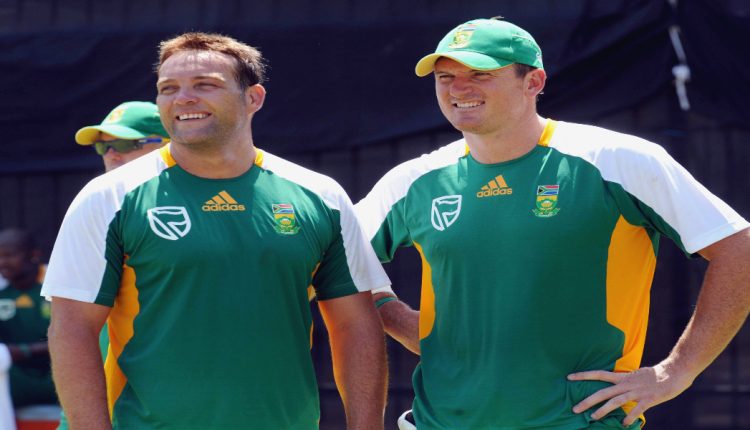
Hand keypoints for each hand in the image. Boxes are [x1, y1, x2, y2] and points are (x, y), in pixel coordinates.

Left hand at [567, 364, 693, 426]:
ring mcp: (636, 392)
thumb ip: (623, 382)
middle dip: (588, 400)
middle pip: (603, 392)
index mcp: (622, 377)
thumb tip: (613, 387)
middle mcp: (626, 384)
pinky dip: (629, 417)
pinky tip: (623, 424)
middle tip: (575, 408)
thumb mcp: (634, 375)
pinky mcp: (648, 399)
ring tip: (592, 418)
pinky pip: (636, 409)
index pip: (598, 374)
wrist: (673, 373)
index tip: (569, 377)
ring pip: (616, 401)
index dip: (583, 375)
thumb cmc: (653, 376)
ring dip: (603, 410)